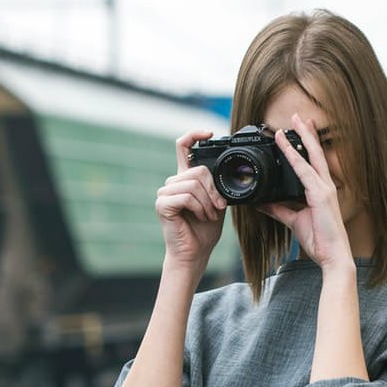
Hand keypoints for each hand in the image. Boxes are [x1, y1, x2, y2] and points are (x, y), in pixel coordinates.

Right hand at [156, 130, 227, 275]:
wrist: (195, 252)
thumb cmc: (204, 230)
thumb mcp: (216, 202)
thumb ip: (216, 185)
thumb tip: (224, 171)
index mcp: (184, 179)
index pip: (183, 147)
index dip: (194, 135)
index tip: (209, 133)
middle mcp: (172, 183)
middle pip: (197, 170)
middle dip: (213, 190)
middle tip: (218, 207)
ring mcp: (164, 193)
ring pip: (193, 184)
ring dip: (208, 202)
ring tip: (209, 215)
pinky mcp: (162, 204)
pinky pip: (187, 196)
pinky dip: (199, 207)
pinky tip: (200, 217)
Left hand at [257, 113, 352, 271]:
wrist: (332, 254)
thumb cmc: (319, 239)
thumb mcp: (293, 220)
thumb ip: (278, 210)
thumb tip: (262, 203)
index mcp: (320, 190)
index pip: (312, 162)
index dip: (305, 146)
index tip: (298, 131)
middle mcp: (325, 186)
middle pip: (316, 153)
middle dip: (307, 134)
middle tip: (299, 116)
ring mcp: (325, 189)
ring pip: (312, 157)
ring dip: (302, 138)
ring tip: (294, 121)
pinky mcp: (321, 195)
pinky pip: (304, 172)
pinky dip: (294, 158)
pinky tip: (286, 147)